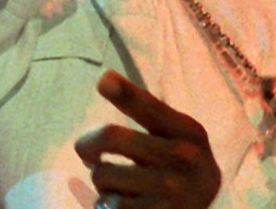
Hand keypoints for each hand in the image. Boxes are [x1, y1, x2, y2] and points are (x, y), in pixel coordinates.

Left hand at [75, 70, 221, 208]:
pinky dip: (108, 204)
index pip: (150, 107)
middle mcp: (182, 157)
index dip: (124, 93)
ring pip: (103, 174)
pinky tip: (125, 203)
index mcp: (188, 131)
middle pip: (112, 136)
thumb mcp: (179, 136)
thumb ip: (148, 111)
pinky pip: (109, 204)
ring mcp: (169, 190)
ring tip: (117, 184)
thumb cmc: (182, 167)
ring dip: (101, 180)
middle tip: (86, 152)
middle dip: (86, 143)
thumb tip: (104, 79)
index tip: (103, 81)